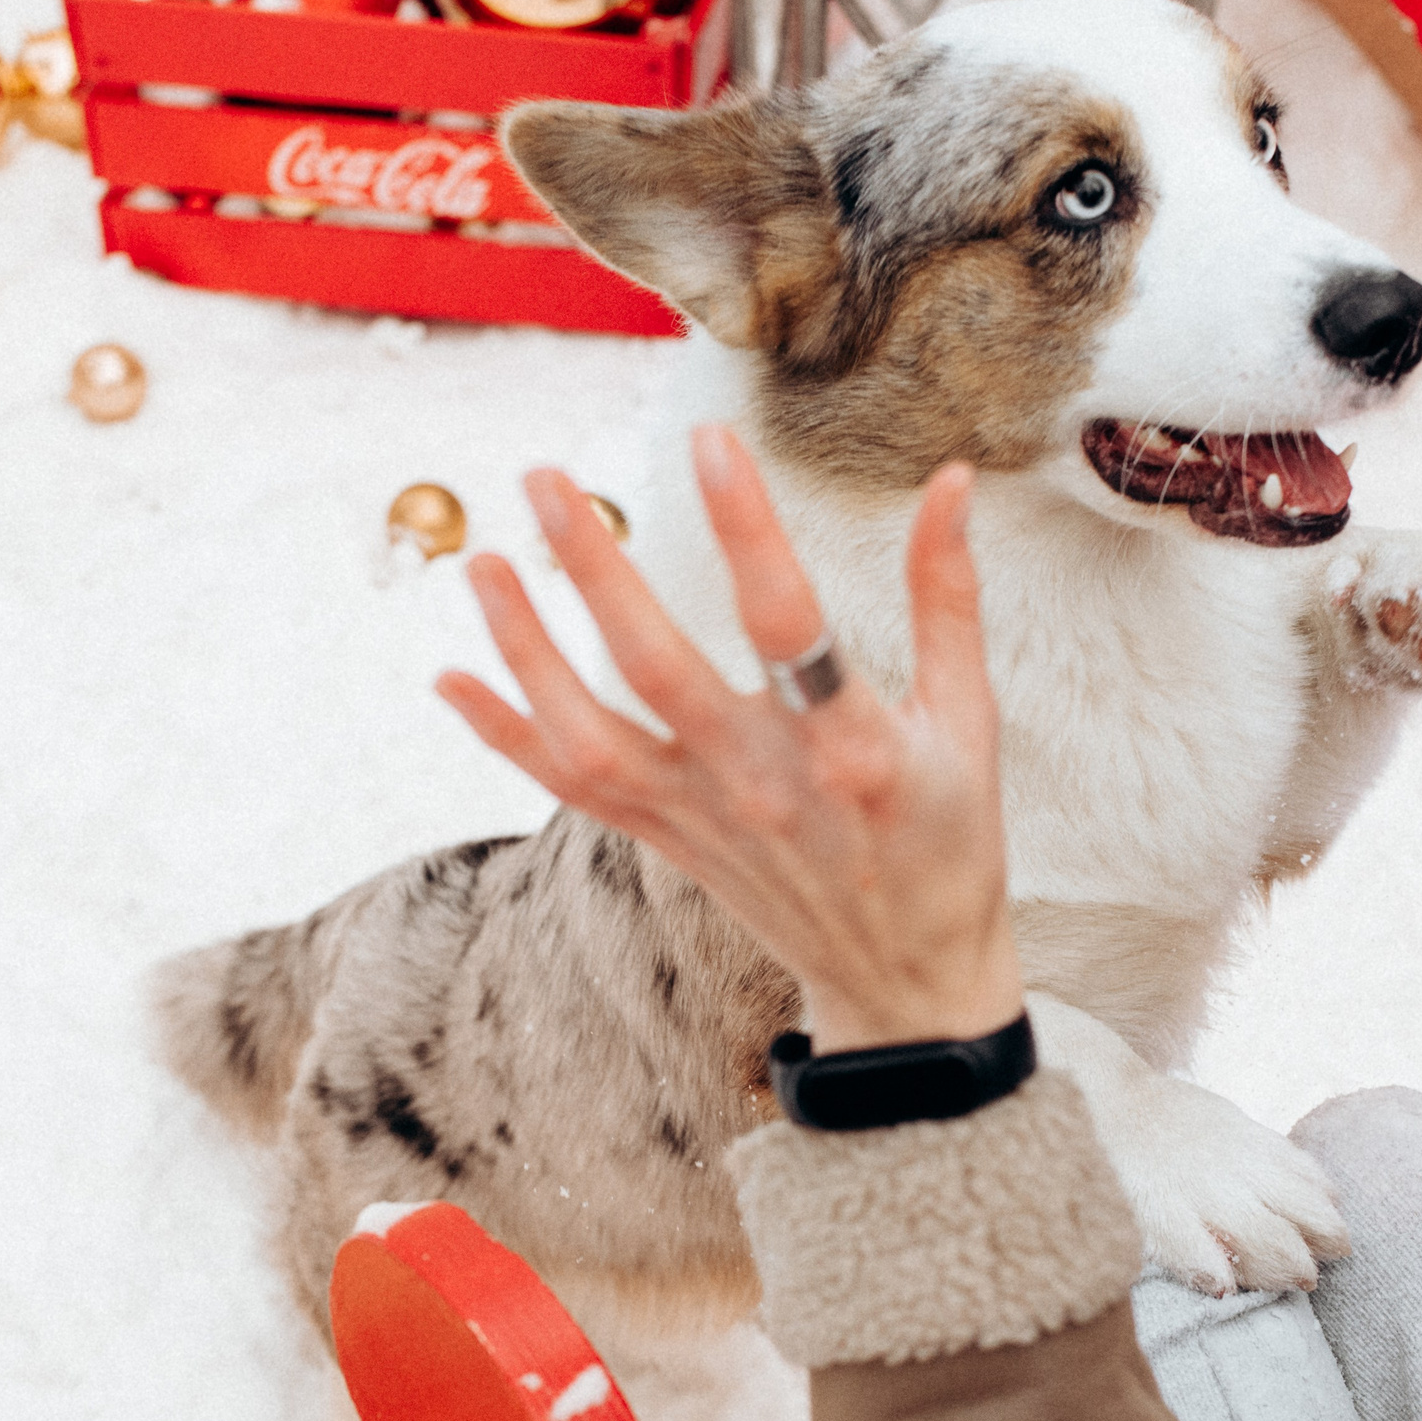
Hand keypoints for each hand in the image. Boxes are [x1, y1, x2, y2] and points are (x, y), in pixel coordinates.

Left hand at [437, 426, 1023, 1053]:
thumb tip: (951, 481)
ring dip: (527, 648)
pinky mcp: (666, 839)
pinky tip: (452, 675)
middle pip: (657, 664)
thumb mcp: (969, 722)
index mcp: (852, 749)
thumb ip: (948, 597)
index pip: (791, 622)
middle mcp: (764, 783)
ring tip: (484, 561)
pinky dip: (505, 734)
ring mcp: (703, 817)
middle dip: (595, 566)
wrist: (906, 981)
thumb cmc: (949, 843)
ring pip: (590, 730)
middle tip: (545, 476)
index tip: (710, 439)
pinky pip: (569, 787)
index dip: (747, 527)